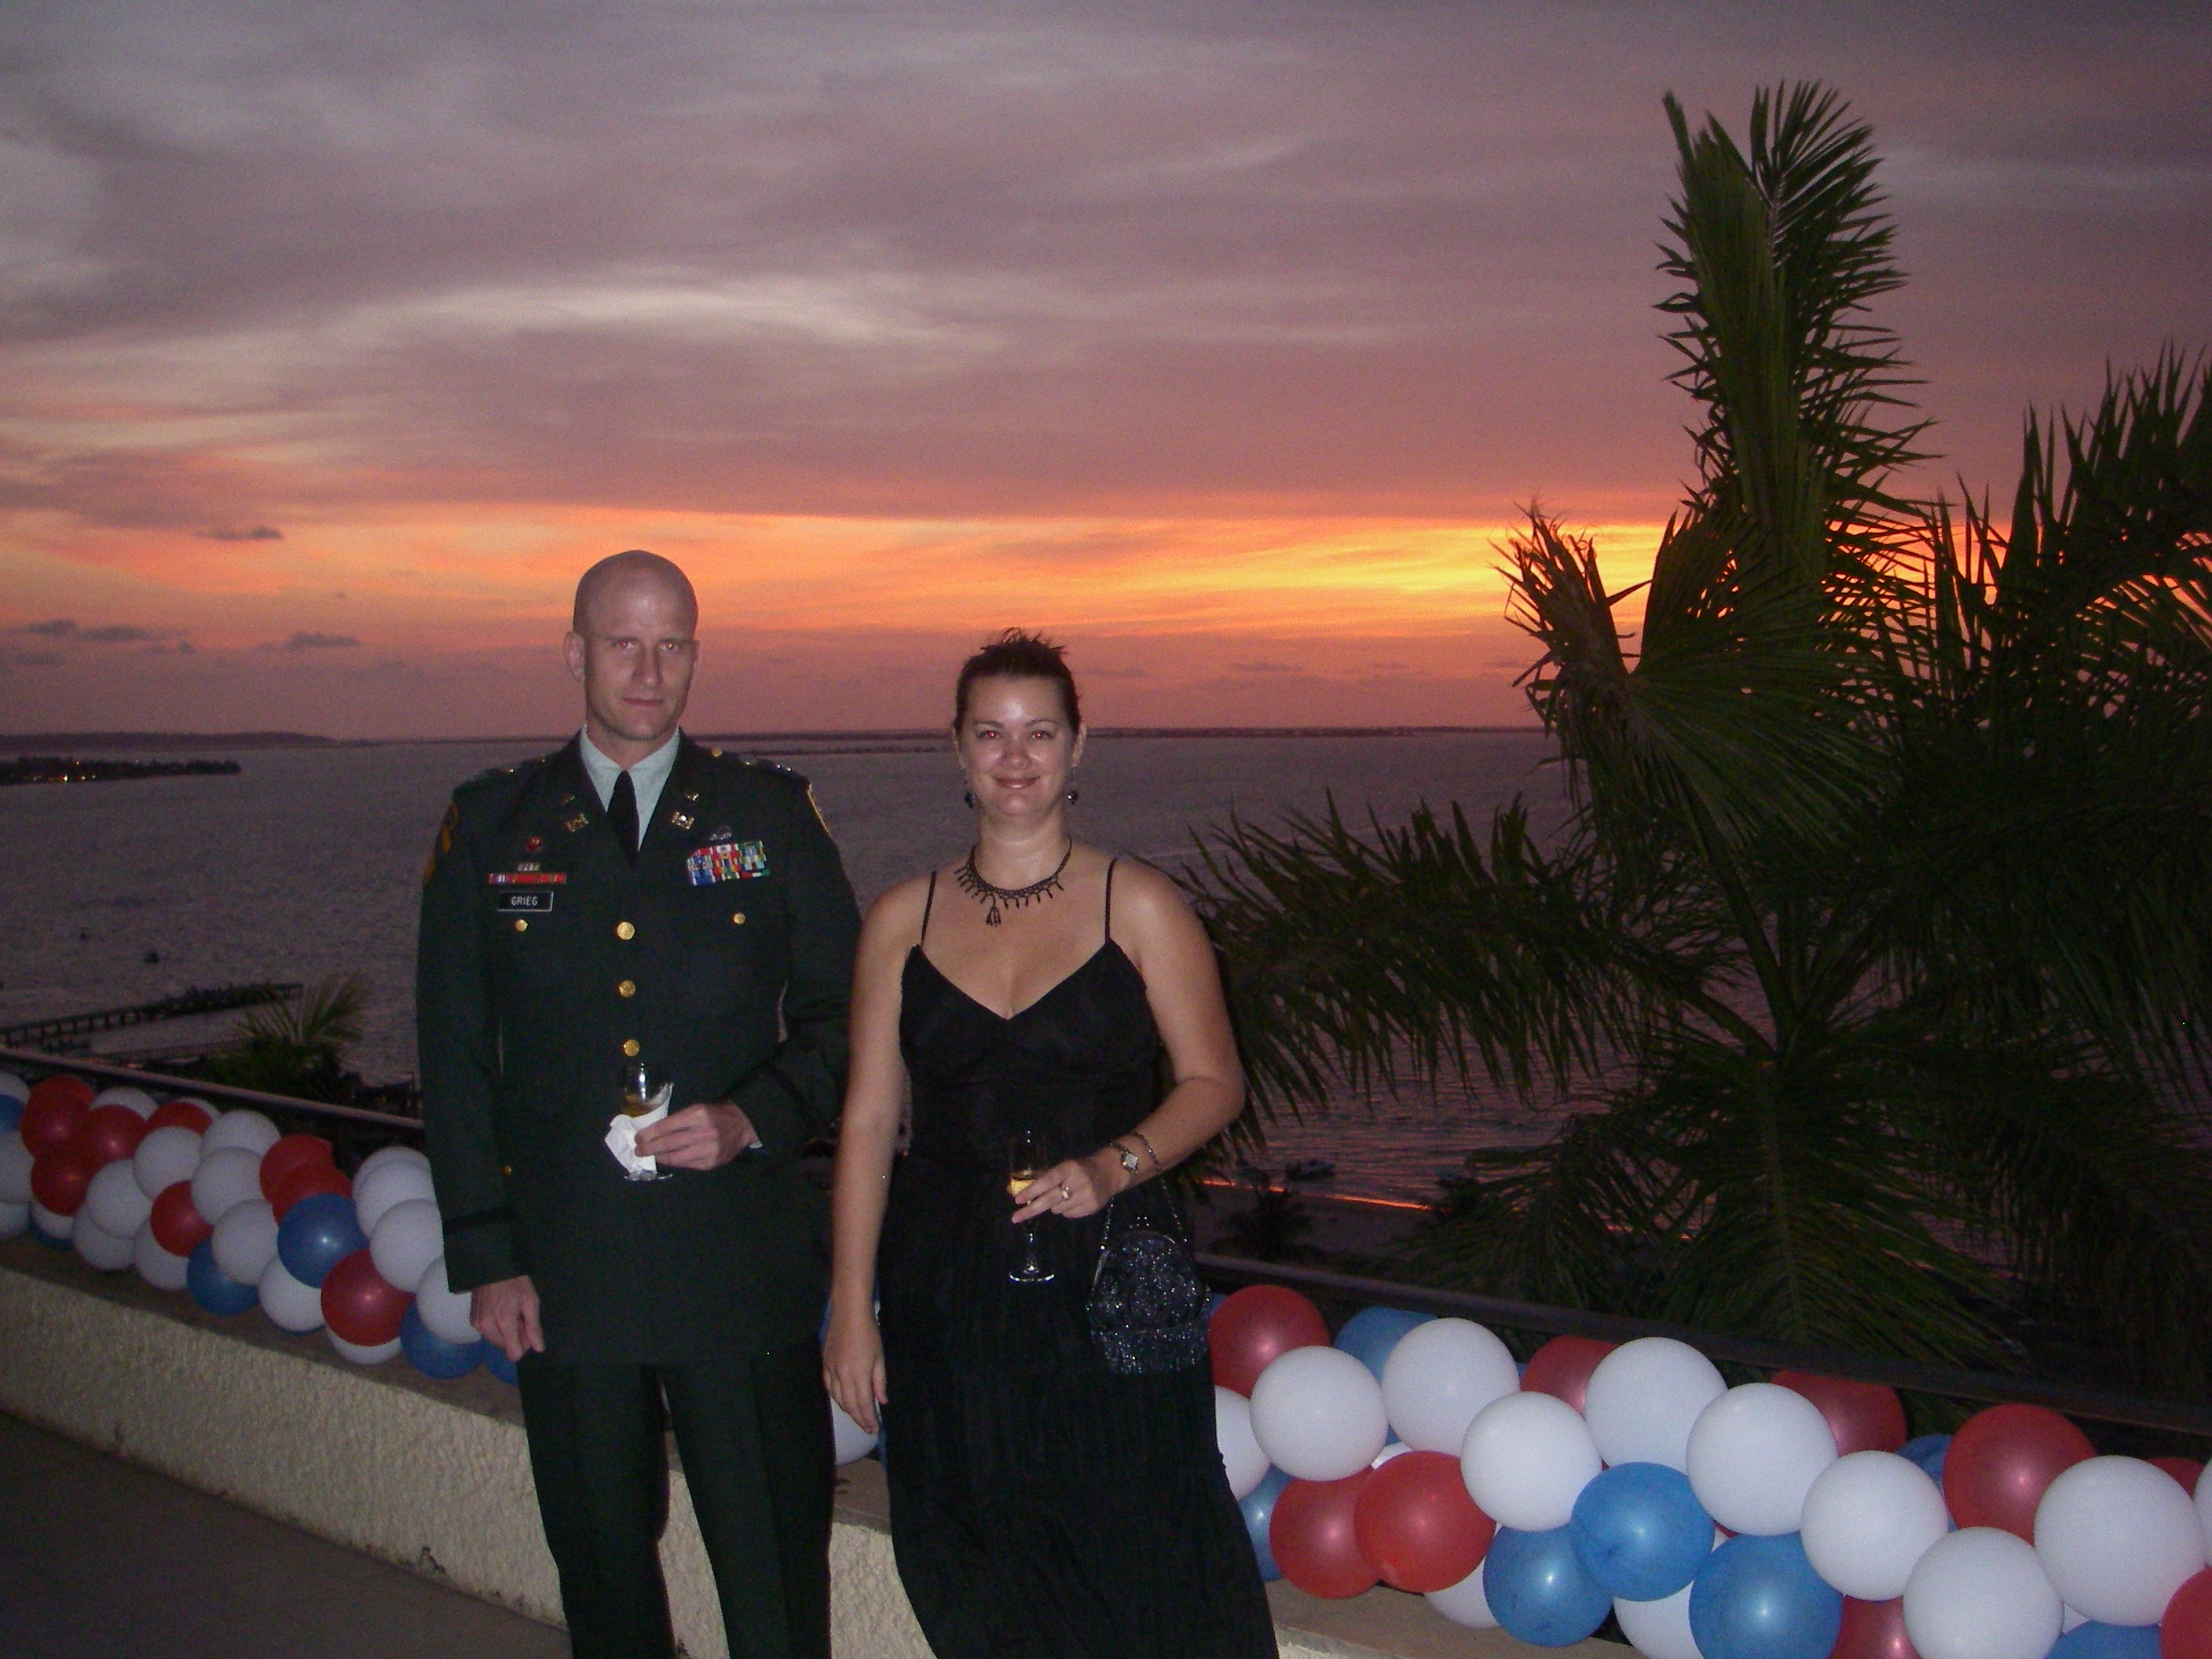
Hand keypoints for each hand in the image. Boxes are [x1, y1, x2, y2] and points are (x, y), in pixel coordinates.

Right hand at [471, 1274, 544, 1362]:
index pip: (514, 1354)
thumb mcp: (531, 1301)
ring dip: (505, 1333)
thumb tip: (539, 1348)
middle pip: (505, 1348)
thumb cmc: (516, 1283)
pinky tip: (500, 1312)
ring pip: (495, 1342)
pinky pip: (487, 1334)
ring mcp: (478, 1325)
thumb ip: (534, 1327)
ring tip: (510, 1313)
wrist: (493, 1267)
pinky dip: (495, 1328)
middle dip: (515, 1338)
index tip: (528, 1331)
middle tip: (519, 1318)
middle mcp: (488, 1328)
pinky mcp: (473, 1321)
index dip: (524, 1346)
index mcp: (504, 1324)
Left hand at [634, 1102, 758, 1169]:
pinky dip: (675, 1162)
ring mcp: (708, 1150)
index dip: (649, 1134)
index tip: (637, 1138)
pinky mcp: (711, 1163)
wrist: (742, 1125)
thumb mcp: (697, 1109)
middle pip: (668, 1143)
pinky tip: (669, 1159)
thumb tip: (653, 1133)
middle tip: (638, 1150)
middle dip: (649, 1148)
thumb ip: (678, 1121)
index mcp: (698, 1114)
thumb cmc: (715, 1114)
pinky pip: (687, 1165)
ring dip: (660, 1157)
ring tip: (651, 1156)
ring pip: (676, 1158)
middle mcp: (703, 1132)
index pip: (666, 1126)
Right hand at [822, 1306, 888, 1434]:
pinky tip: (842, 1401)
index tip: (875, 1429)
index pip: (863, 1405)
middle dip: (860, 1419)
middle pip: (850, 1405)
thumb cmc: (869, 1333)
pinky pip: (829, 1388)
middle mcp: (842, 1377)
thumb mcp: (879, 1358)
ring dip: (848, 1411)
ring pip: (838, 1399)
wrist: (848, 1314)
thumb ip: (879, 1382)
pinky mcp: (825, 1364)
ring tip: (858, 1417)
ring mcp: (831, 1371)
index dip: (869, 1419)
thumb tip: (882, 1401)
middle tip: (868, 1428)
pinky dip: (836, 1398)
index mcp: (858, 1375)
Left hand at [1010, 1149, 1128, 1223]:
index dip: (1032, 1190)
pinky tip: (1073, 1201)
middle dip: (1031, 1209)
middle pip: (1050, 1199)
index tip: (1017, 1200)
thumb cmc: (1080, 1168)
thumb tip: (1014, 1189)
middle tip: (1015, 1218)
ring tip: (1062, 1197)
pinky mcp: (1092, 1207)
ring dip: (1052, 1206)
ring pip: (1057, 1209)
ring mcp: (1086, 1196)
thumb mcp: (1063, 1168)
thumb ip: (1042, 1178)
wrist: (1109, 1173)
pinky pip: (1068, 1215)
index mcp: (1069, 1168)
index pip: (1048, 1180)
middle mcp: (1078, 1182)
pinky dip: (1065, 1210)